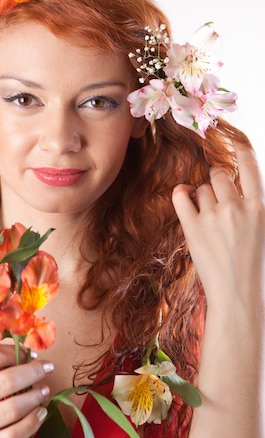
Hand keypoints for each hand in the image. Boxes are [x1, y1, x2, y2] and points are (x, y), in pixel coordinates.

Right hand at [0, 343, 52, 437]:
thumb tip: (10, 349)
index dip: (15, 352)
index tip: (31, 353)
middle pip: (5, 379)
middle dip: (33, 371)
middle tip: (47, 368)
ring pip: (12, 407)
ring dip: (36, 396)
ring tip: (45, 391)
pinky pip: (11, 437)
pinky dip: (31, 424)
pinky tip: (40, 415)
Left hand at [172, 143, 264, 313]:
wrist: (238, 297)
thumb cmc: (253, 267)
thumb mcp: (262, 231)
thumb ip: (251, 208)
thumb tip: (236, 190)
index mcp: (260, 208)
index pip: (251, 166)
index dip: (241, 150)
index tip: (235, 141)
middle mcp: (237, 207)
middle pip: (219, 175)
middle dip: (216, 182)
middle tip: (217, 198)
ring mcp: (213, 217)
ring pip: (200, 188)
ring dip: (201, 196)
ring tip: (208, 216)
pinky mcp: (192, 228)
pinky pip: (180, 197)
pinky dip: (180, 194)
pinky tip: (183, 197)